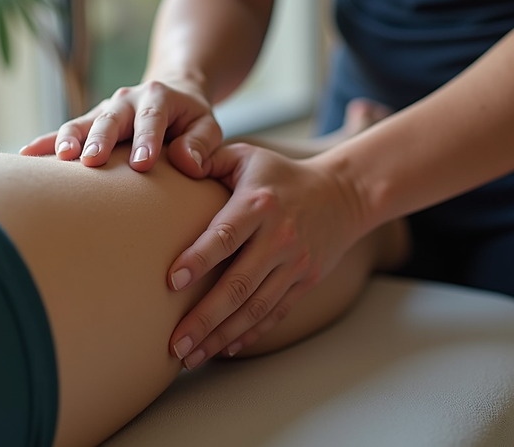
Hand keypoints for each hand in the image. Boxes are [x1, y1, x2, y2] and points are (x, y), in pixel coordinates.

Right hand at [19, 77, 222, 176]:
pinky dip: (46, 143)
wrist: (170, 93)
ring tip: (58, 158)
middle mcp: (127, 100)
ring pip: (83, 122)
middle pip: (111, 119)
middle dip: (100, 139)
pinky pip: (66, 132)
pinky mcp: (89, 123)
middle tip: (90, 161)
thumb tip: (187, 164)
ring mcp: (104, 111)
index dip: (147, 140)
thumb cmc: (191, 119)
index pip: (153, 118)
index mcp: (159, 97)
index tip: (141, 165)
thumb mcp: (208, 127)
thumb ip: (201, 144)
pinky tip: (26, 156)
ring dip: (68, 138)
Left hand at [167, 143, 365, 368]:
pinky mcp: (305, 281)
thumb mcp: (246, 155)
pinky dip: (249, 334)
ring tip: (190, 357)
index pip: (225, 235)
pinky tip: (224, 349)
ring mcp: (295, 263)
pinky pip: (274, 314)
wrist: (342, 194)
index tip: (172, 282)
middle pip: (238, 284)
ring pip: (255, 307)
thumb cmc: (279, 175)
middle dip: (204, 318)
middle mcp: (279, 237)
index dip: (199, 259)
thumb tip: (175, 161)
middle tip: (174, 343)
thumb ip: (209, 158)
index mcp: (259, 204)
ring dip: (221, 335)